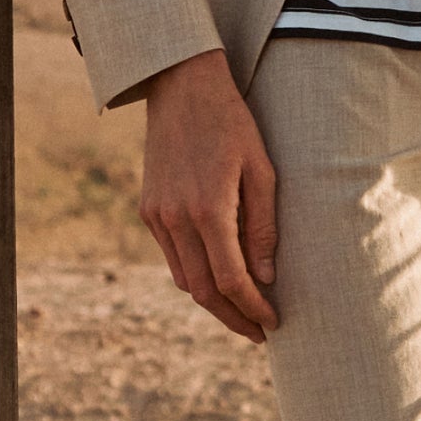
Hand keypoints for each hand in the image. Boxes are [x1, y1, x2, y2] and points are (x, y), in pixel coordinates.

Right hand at [140, 49, 277, 340]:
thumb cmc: (233, 125)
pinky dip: (196, 274)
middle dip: (232, 318)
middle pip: (203, 292)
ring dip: (213, 302)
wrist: (182, 88)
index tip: (272, 323)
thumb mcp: (262, 170)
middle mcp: (176, 219)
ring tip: (243, 310)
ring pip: (184, 279)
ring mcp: (157, 216)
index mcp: (208, 209)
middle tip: (258, 332)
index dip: (252, 309)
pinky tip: (219, 276)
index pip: (231, 280)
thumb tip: (265, 278)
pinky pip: (173, 257)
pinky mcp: (148, 210)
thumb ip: (263, 227)